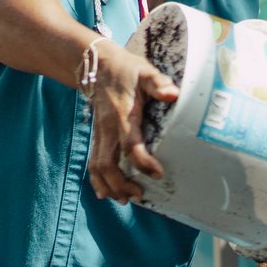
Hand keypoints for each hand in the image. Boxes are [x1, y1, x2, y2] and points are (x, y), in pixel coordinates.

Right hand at [86, 41, 178, 202]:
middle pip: (107, 164)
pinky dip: (98, 181)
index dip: (142, 162)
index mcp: (122, 116)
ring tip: (125, 199)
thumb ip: (158, 84)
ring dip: (109, 186)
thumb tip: (172, 93)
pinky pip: (93, 163)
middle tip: (140, 194)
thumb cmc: (127, 71)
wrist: (97, 66)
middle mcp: (107, 129)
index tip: (157, 173)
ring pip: (97, 167)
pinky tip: (107, 193)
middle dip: (121, 183)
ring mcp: (99, 135)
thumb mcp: (145, 72)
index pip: (129, 145)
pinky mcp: (97, 138)